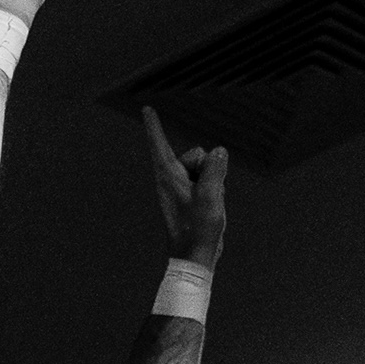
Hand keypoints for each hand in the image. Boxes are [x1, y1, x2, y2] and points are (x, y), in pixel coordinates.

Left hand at [147, 106, 228, 263]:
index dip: (154, 125)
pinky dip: (214, 189)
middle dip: (207, 166)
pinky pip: (208, 180)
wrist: (194, 255)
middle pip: (196, 154)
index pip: (159, 144)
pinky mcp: (190, 196)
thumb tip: (218, 151)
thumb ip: (215, 169)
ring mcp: (180, 187)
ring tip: (207, 204)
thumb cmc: (197, 228)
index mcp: (167, 176)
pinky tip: (212, 207)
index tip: (146, 108)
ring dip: (213, 180)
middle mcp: (170, 179)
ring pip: (205, 167)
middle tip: (205, 194)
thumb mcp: (211, 195)